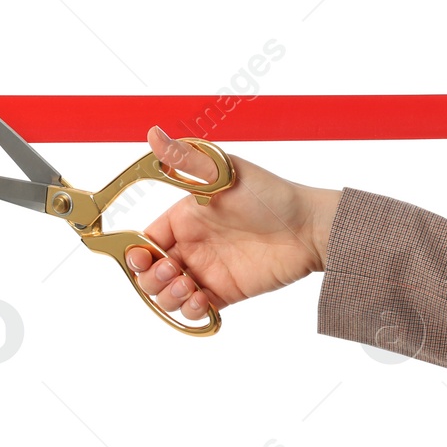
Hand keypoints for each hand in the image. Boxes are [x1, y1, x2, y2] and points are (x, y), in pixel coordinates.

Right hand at [123, 127, 341, 319]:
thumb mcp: (223, 174)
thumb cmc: (269, 195)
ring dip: (167, 297)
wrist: (310, 228)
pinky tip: (201, 300)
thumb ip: (184, 160)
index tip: (145, 257)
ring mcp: (206, 271)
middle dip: (150, 279)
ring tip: (188, 288)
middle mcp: (191, 246)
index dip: (136, 253)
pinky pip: (194, 311)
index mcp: (183, 219)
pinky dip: (189, 312)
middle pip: (148, 273)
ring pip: (166, 295)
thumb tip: (153, 134)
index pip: (144, 240)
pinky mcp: (223, 293)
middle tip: (173, 272)